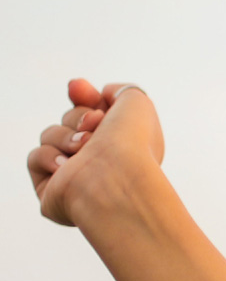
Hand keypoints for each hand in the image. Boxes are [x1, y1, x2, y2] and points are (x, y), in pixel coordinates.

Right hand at [27, 78, 165, 227]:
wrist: (116, 176)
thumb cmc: (133, 142)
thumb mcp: (136, 103)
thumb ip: (121, 91)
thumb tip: (102, 95)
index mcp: (123, 146)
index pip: (94, 114)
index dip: (84, 98)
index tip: (79, 89)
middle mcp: (101, 162)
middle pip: (70, 120)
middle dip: (78, 117)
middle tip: (94, 125)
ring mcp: (76, 176)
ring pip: (50, 136)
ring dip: (65, 136)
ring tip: (84, 147)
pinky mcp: (52, 192)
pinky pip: (35, 158)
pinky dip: (48, 157)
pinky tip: (65, 167)